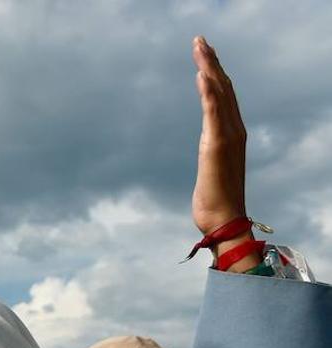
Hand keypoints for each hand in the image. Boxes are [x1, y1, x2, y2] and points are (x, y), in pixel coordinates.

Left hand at [191, 37, 247, 235]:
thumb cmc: (216, 202)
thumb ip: (212, 156)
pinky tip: (201, 74)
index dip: (214, 74)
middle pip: (222, 88)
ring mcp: (226, 136)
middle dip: (211, 62)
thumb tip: (209, 153)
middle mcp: (233, 131)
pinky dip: (208, 92)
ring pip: (219, 93)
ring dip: (208, 68)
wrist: (224, 221)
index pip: (223, 97)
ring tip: (199, 47)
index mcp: (231, 135)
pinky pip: (212, 112)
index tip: (204, 55)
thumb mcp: (211, 171)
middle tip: (200, 41)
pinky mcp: (216, 145)